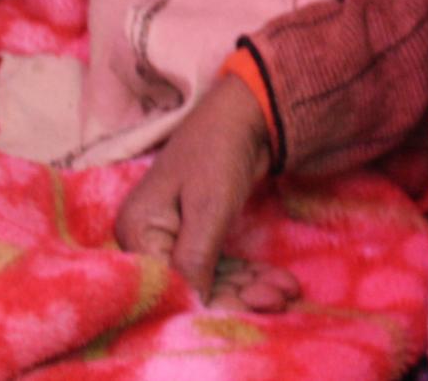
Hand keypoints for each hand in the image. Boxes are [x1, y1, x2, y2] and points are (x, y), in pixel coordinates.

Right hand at [114, 76, 286, 305]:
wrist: (244, 114)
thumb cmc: (219, 151)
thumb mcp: (209, 205)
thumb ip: (195, 258)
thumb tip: (191, 306)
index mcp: (138, 231)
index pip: (167, 283)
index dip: (204, 303)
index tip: (246, 312)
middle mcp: (149, 240)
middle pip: (191, 283)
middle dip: (238, 296)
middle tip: (281, 300)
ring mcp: (173, 238)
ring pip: (210, 278)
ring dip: (250, 288)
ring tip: (289, 292)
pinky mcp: (197, 236)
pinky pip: (219, 266)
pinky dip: (249, 275)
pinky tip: (280, 282)